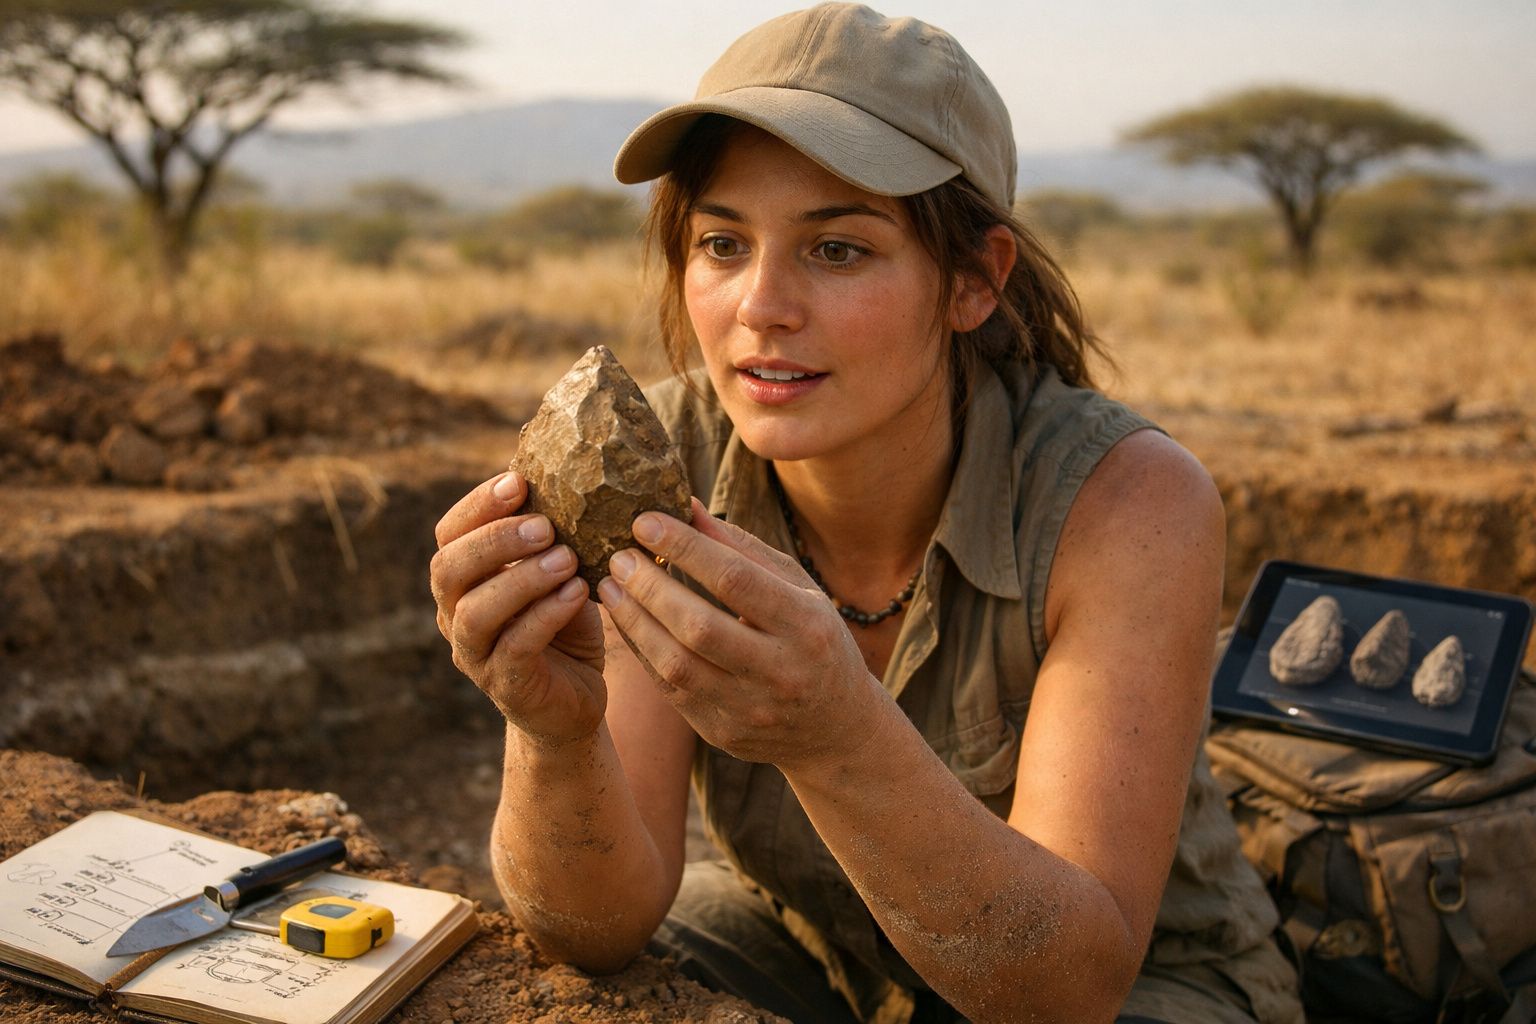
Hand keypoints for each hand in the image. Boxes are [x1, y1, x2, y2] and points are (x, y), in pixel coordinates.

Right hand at [430, 472, 605, 746]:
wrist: (575, 701)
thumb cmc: (564, 625)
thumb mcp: (558, 573)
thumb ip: (551, 537)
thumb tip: (573, 476)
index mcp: (462, 580)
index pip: (450, 533)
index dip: (478, 505)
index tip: (519, 481)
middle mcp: (455, 614)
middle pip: (448, 569)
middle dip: (494, 540)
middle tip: (544, 525)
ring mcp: (475, 654)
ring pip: (476, 611)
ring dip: (521, 579)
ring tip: (566, 559)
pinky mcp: (506, 685)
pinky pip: (516, 647)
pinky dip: (546, 615)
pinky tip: (578, 592)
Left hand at [597, 499, 881, 771]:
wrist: (837, 728)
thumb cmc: (814, 639)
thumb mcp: (797, 588)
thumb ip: (742, 549)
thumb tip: (686, 506)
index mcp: (807, 626)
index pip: (736, 580)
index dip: (685, 548)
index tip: (643, 522)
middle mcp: (781, 671)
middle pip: (699, 626)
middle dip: (650, 587)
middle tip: (618, 556)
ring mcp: (751, 709)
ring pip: (676, 664)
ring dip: (634, 621)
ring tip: (610, 587)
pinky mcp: (722, 732)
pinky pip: (670, 690)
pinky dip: (641, 651)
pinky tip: (626, 621)